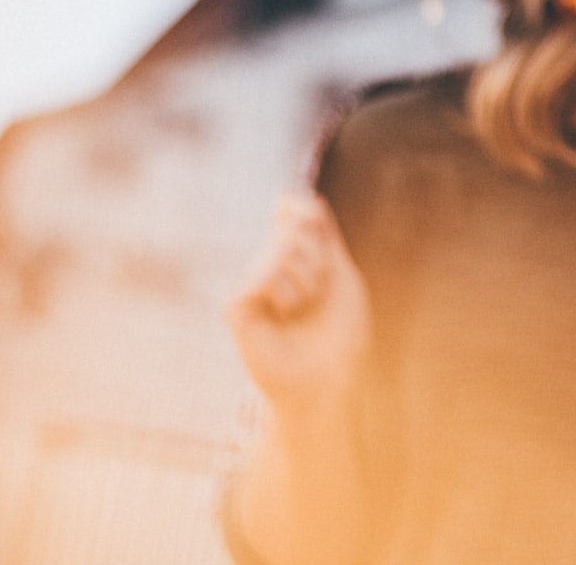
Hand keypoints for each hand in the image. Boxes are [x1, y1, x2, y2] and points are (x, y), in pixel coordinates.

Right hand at [228, 191, 373, 407]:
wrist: (329, 376)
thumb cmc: (339, 332)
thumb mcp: (340, 274)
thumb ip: (325, 236)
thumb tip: (309, 198)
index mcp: (293, 256)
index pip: (289, 210)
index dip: (301, 208)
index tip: (315, 221)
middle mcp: (267, 264)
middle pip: (292, 227)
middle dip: (318, 258)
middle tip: (318, 292)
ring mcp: (249, 283)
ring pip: (279, 250)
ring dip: (306, 282)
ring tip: (301, 310)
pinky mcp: (234, 305)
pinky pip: (261, 276)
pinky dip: (285, 296)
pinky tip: (282, 318)